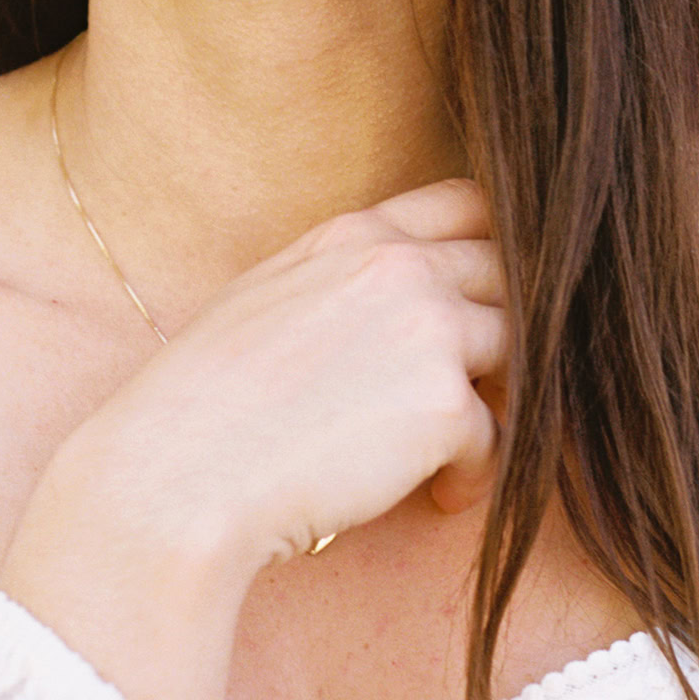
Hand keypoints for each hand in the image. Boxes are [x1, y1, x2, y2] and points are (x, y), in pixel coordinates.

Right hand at [71, 177, 509, 569]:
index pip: (469, 202)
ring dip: (503, 404)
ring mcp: (429, 329)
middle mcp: (400, 266)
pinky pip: (501, 438)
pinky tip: (436, 497)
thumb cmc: (202, 403)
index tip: (494, 297)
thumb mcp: (267, 299)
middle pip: (514, 275)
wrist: (175, 474)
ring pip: (523, 353)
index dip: (499, 246)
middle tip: (488, 390)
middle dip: (513, 332)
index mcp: (353, 235)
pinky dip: (476, 475)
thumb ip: (342, 279)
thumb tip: (403, 298)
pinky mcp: (446, 405)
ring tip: (458, 451)